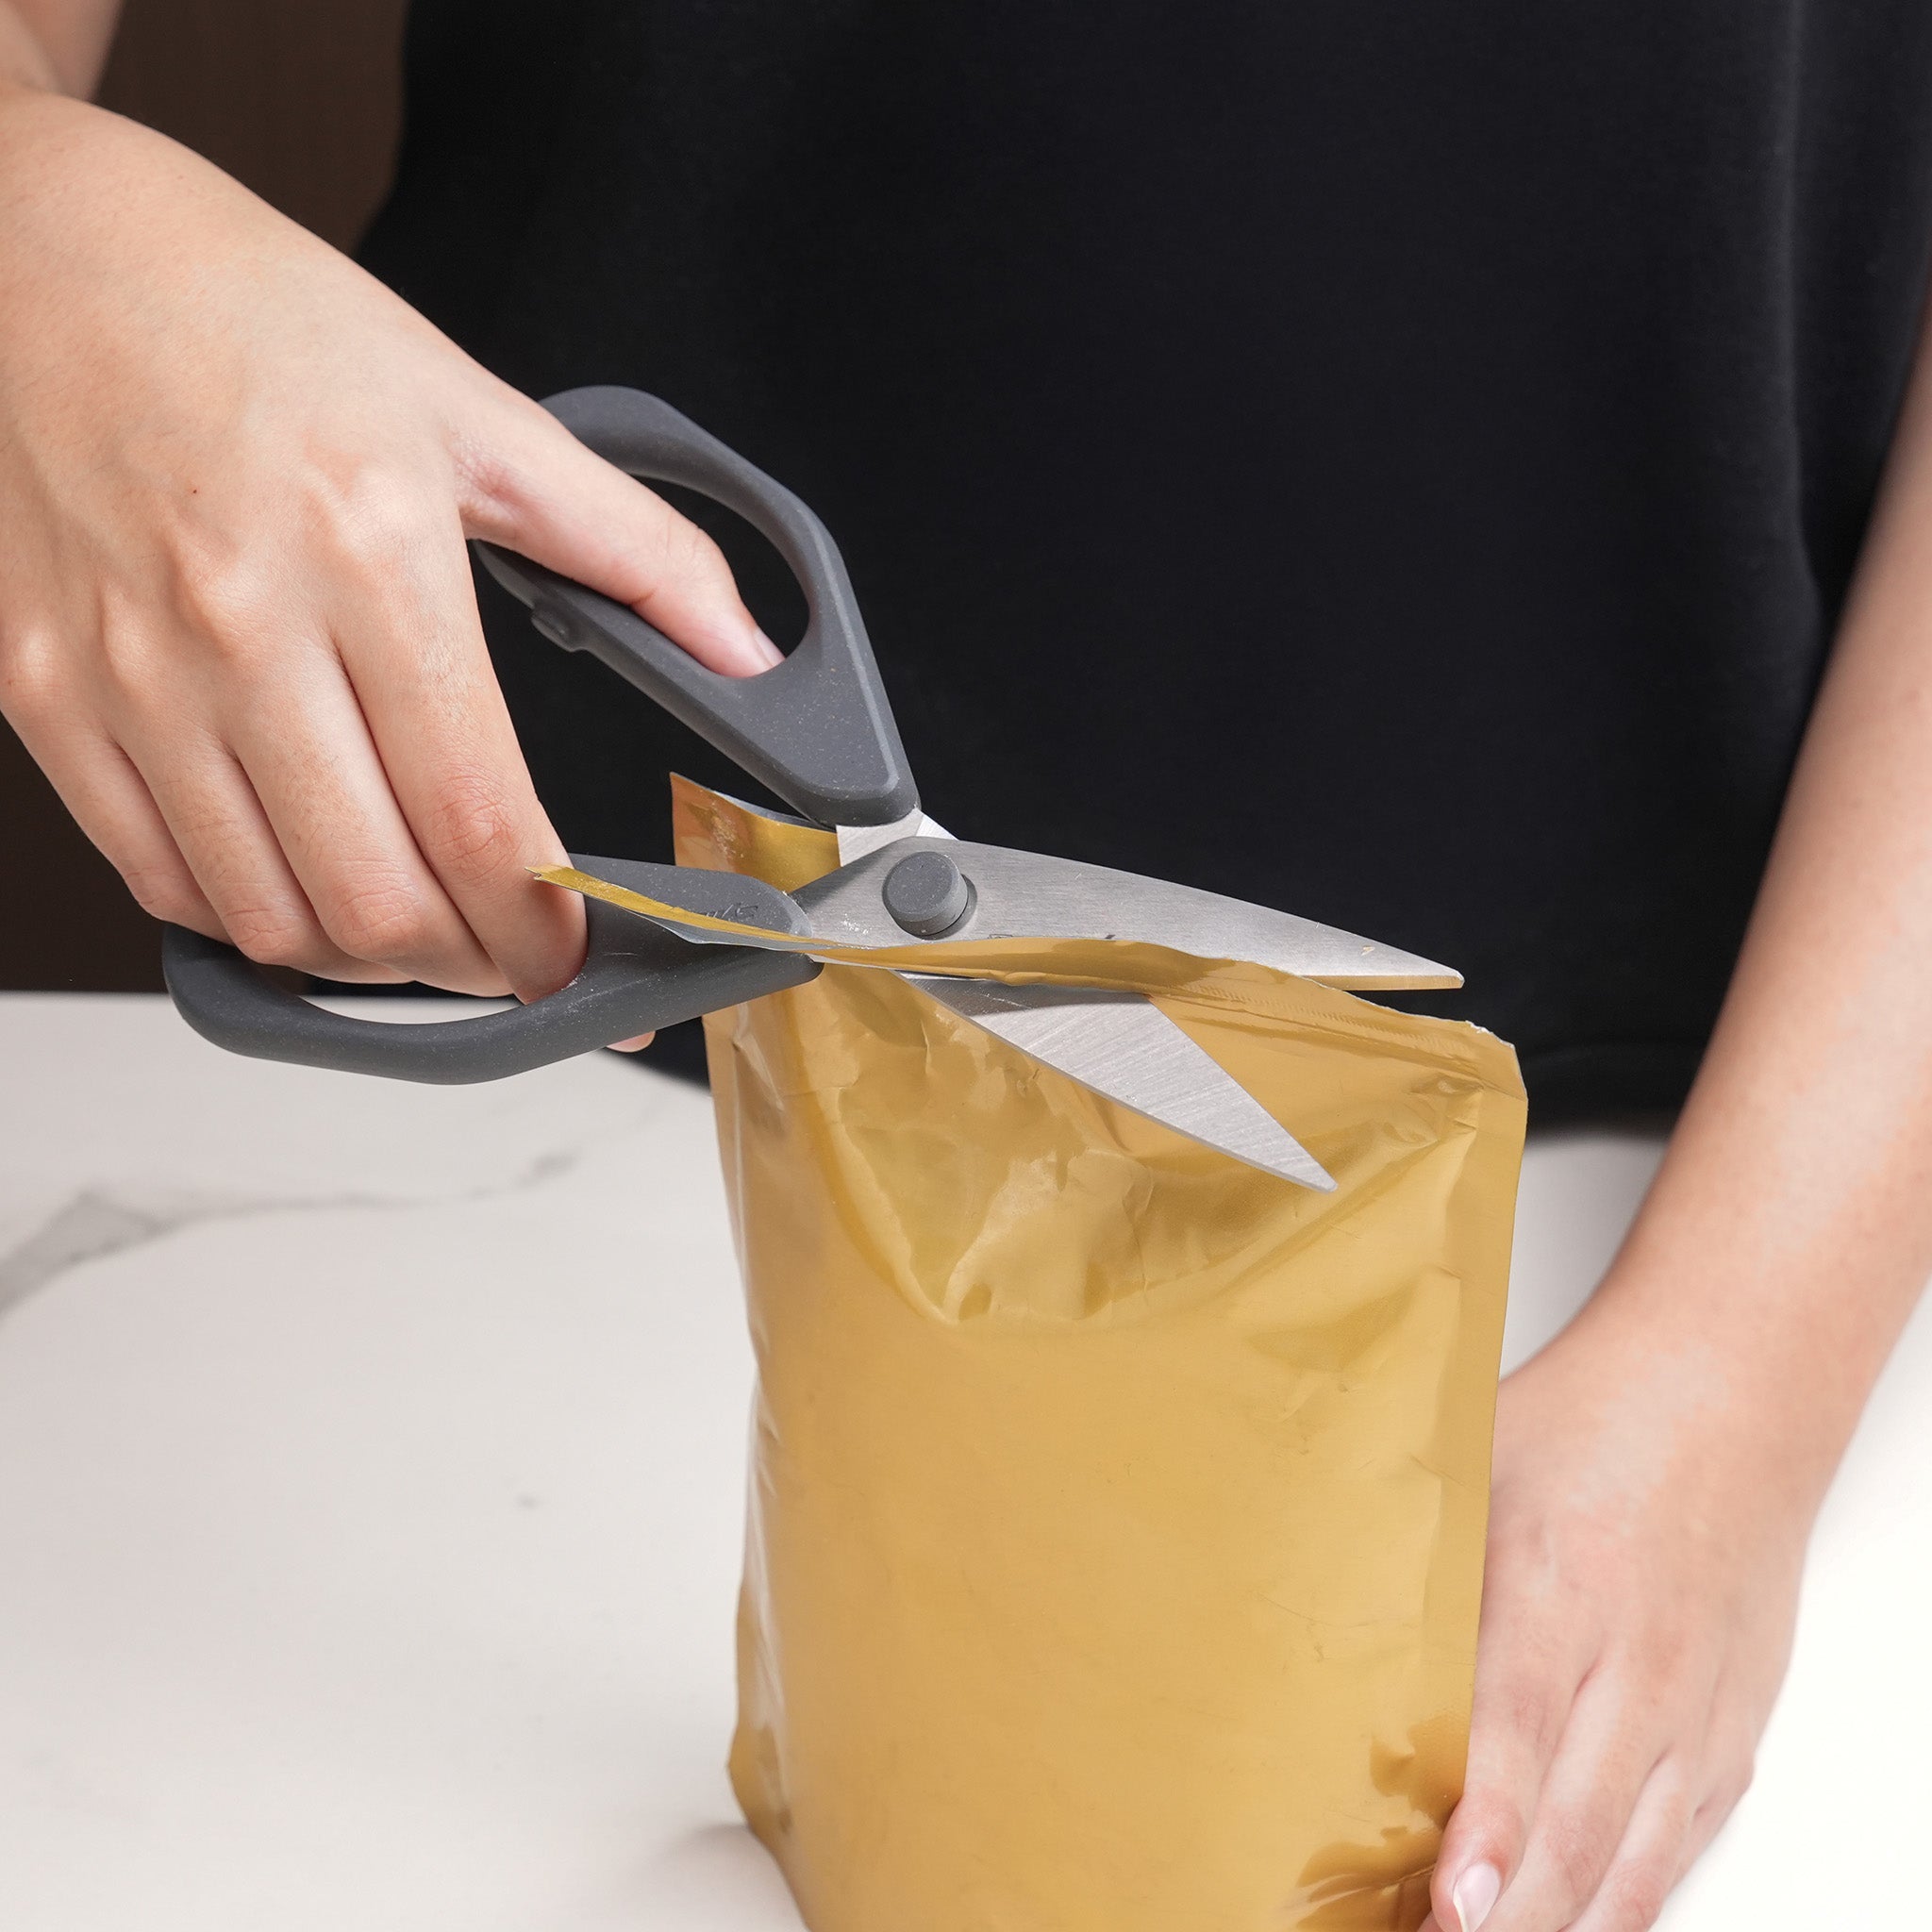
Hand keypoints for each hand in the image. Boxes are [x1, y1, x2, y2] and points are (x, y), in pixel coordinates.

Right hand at [0, 86, 774, 1001]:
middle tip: (505, 954)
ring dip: (363, 962)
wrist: (47, 259)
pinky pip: (155, 877)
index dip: (539, 928)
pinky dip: (245, 917)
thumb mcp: (480, 417)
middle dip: (467, 965)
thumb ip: (637, 549)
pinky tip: (301, 882)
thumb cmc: (262, 326)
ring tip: (417, 927)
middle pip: (373, 898)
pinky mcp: (40, 694)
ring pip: (263, 915)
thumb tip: (746, 651)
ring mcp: (124, 672)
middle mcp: (239, 626)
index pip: (475, 815)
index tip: (572, 961)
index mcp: (371, 554)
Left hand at [1424, 1302, 1814, 1931]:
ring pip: (1634, 1859)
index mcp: (1559, 1582)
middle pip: (1577, 1822)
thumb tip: (1303, 1598)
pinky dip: (1625, 1905)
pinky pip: (1679, 1848)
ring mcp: (1693, 1709)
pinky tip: (1566, 1925)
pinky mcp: (1729, 1736)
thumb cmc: (1590, 1424)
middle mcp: (1636, 1661)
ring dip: (1558, 1922)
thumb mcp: (1477, 1455)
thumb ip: (1409, 1541)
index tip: (1449, 1899)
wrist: (1730, 1402)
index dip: (1484, 1824)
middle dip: (1507, 1909)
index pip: (1519, 1726)